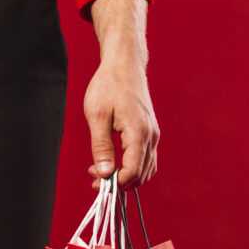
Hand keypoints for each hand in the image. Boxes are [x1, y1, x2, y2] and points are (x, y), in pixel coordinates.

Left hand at [84, 0, 160, 189]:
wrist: (124, 66)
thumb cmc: (108, 86)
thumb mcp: (97, 116)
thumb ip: (101, 147)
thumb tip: (104, 173)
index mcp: (139, 133)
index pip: (133, 171)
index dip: (116, 182)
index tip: (95, 181)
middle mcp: (151, 136)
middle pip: (142, 174)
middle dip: (120, 182)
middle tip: (94, 177)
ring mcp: (153, 135)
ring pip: (147, 169)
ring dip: (127, 176)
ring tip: (102, 171)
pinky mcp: (150, 132)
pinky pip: (147, 159)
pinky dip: (133, 167)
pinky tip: (115, 163)